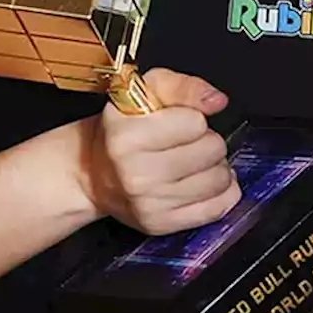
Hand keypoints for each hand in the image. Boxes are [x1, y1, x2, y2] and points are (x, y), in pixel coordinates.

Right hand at [88, 68, 240, 235]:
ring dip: (214, 168)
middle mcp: (136, 174)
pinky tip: (202, 182)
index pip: (196, 123)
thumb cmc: (123, 128)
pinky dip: (220, 193)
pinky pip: (216, 208)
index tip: (179, 121)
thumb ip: (185, 87)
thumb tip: (216, 101)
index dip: (193, 118)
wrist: (93, 171)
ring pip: (219, 180)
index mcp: (127, 136)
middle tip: (186, 143)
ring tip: (193, 162)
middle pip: (212, 151)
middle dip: (207, 142)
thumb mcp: (146, 90)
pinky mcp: (161, 225)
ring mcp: (149, 204)